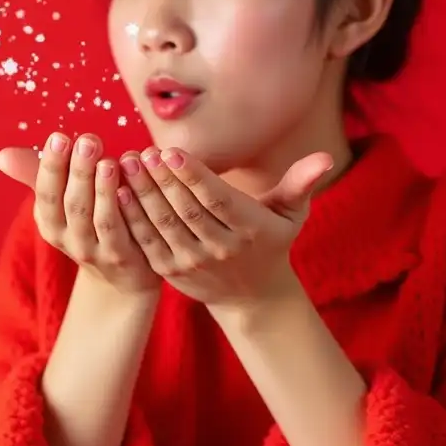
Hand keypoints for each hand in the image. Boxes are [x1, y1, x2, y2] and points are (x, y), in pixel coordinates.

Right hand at [0, 132, 160, 295]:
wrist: (120, 276)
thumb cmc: (89, 223)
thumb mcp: (62, 200)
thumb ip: (39, 174)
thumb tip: (2, 156)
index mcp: (50, 222)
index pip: (46, 193)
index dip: (50, 166)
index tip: (59, 137)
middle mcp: (68, 240)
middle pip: (71, 204)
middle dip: (78, 171)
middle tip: (87, 140)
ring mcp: (96, 252)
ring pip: (96, 219)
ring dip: (101, 189)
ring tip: (107, 161)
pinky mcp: (122, 258)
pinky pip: (120, 235)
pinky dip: (122, 211)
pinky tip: (127, 188)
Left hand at [114, 146, 334, 308]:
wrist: (252, 294)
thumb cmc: (271, 239)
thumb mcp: (290, 213)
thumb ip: (301, 182)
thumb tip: (327, 156)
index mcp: (250, 229)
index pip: (218, 199)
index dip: (194, 176)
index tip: (172, 151)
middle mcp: (222, 248)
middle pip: (187, 212)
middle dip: (162, 181)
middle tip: (142, 152)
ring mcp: (194, 263)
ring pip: (165, 226)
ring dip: (143, 196)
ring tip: (126, 165)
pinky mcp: (172, 273)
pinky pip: (148, 243)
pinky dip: (132, 220)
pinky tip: (118, 194)